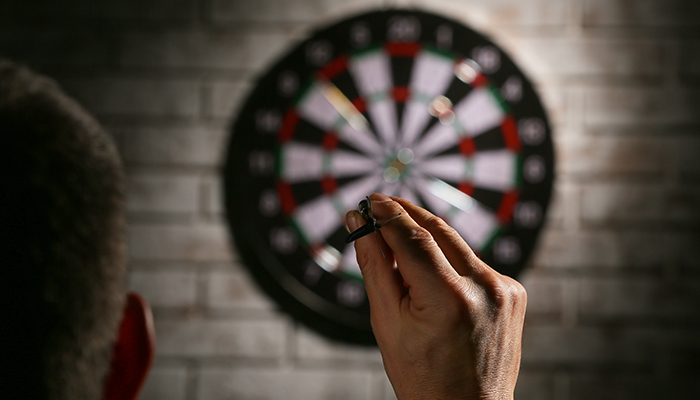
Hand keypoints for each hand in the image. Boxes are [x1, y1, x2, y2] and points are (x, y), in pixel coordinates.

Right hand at [346, 193, 526, 399]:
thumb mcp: (388, 323)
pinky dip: (448, 259)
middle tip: (379, 205)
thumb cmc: (424, 377)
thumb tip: (359, 225)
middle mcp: (484, 288)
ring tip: (396, 240)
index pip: (413, 238)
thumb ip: (375, 267)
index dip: (387, 215)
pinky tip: (430, 273)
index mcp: (449, 299)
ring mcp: (505, 289)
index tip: (369, 203)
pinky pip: (472, 262)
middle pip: (438, 230)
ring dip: (425, 235)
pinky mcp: (513, 291)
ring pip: (455, 243)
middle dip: (405, 214)